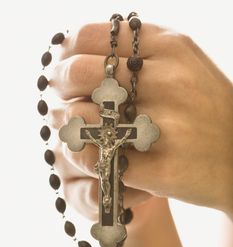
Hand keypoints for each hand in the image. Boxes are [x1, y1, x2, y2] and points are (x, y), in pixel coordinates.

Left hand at [49, 22, 232, 215]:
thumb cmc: (207, 113)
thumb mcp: (184, 67)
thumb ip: (142, 52)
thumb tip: (82, 48)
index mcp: (173, 49)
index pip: (93, 36)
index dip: (66, 50)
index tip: (62, 63)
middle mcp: (170, 82)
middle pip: (81, 73)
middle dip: (60, 84)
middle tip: (58, 94)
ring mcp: (167, 127)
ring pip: (83, 118)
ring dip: (68, 122)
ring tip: (72, 124)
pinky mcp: (162, 169)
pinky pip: (100, 159)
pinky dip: (86, 156)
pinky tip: (91, 153)